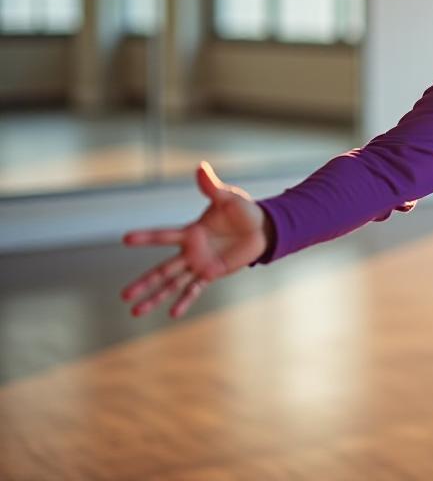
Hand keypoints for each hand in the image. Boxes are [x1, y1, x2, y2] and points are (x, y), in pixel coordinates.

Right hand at [120, 161, 268, 319]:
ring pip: (172, 283)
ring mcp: (199, 264)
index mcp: (191, 232)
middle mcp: (190, 250)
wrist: (262, 228)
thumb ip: (211, 187)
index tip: (125, 238)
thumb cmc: (243, 210)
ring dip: (156, 297)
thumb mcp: (227, 198)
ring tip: (136, 312)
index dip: (145, 237)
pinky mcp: (212, 273)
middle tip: (123, 296)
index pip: (163, 235)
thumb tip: (200, 167)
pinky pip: (195, 289)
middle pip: (161, 270)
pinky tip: (173, 313)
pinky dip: (184, 301)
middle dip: (143, 283)